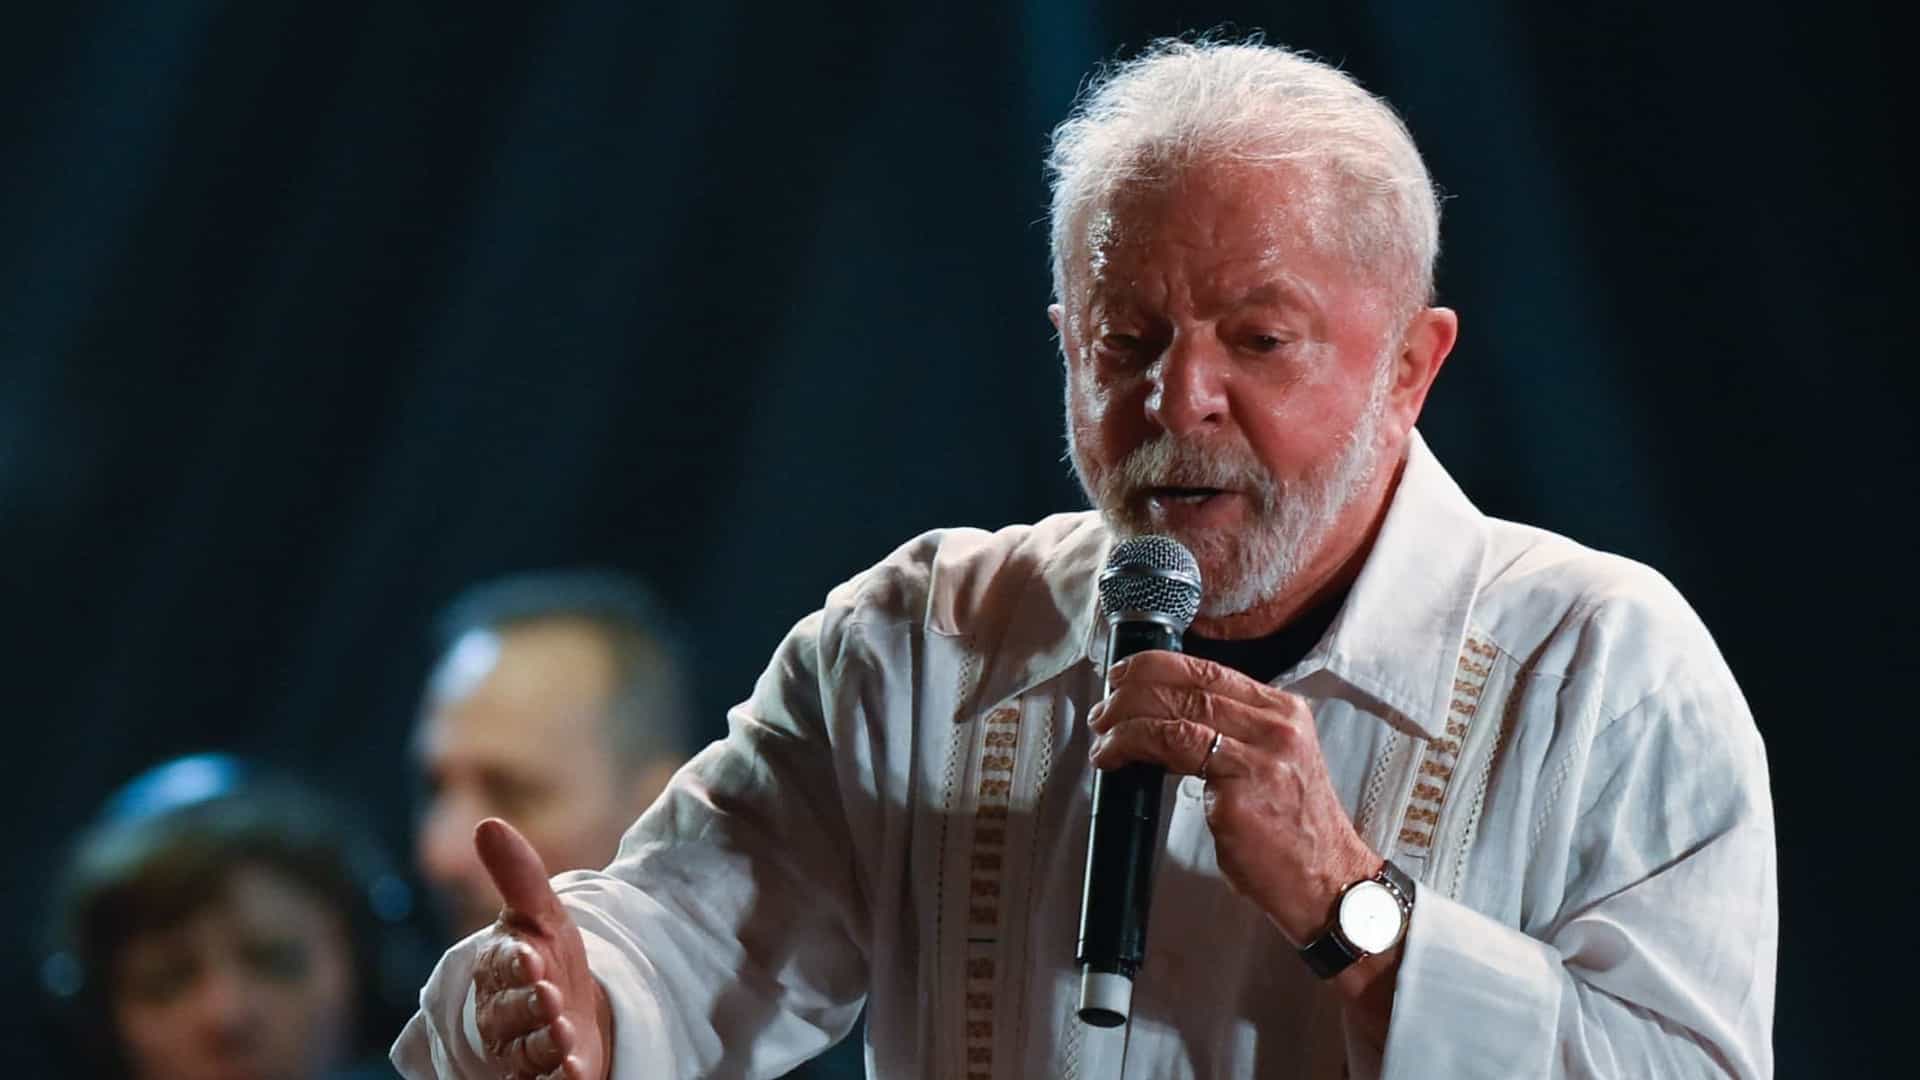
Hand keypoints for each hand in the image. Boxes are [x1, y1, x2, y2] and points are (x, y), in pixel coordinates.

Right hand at [470, 818, 609, 1079]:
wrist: (572, 1006)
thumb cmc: (549, 955)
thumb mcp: (543, 914)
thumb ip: (518, 876)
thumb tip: (487, 823)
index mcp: (497, 967)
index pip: (500, 965)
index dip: (514, 962)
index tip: (532, 954)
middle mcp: (501, 1013)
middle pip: (508, 1014)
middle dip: (528, 1006)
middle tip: (551, 997)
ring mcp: (520, 1050)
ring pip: (524, 1053)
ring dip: (544, 1047)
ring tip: (567, 1040)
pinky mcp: (540, 1077)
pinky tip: (574, 1074)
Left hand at [1087, 651, 1379, 945]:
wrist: (1328, 883)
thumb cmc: (1292, 832)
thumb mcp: (1270, 765)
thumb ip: (1232, 735)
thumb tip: (1165, 719)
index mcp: (1285, 713)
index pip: (1210, 671)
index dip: (1157, 666)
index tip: (1123, 675)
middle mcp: (1277, 726)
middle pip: (1191, 685)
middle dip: (1134, 689)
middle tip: (1103, 707)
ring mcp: (1261, 755)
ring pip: (1178, 711)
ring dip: (1126, 718)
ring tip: (1102, 733)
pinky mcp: (1241, 789)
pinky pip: (1173, 748)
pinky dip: (1134, 745)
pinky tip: (1114, 757)